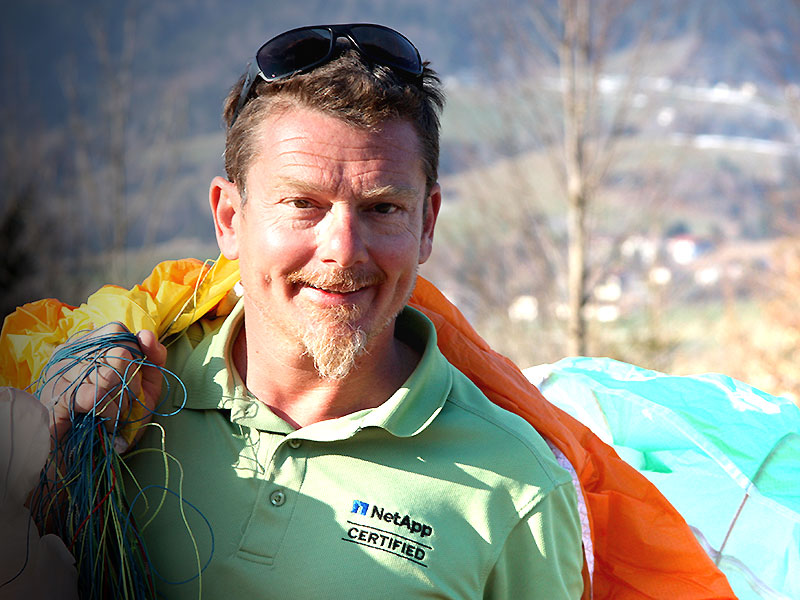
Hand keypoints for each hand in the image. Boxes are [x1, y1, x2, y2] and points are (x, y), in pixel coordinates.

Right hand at [39, 323, 166, 451]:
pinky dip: (110, 413)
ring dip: (122, 401)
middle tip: (127, 399)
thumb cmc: (121, 411)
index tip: (136, 374)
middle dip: (132, 381)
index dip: (135, 352)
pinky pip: (94, 397)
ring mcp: (59, 377)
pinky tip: (107, 423)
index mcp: (88, 345)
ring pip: (109, 375)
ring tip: (116, 414)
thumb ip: (153, 355)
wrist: (93, 452)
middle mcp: (69, 355)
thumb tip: (145, 334)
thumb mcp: (146, 381)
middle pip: (118, 353)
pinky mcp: (56, 402)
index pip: (116, 330)